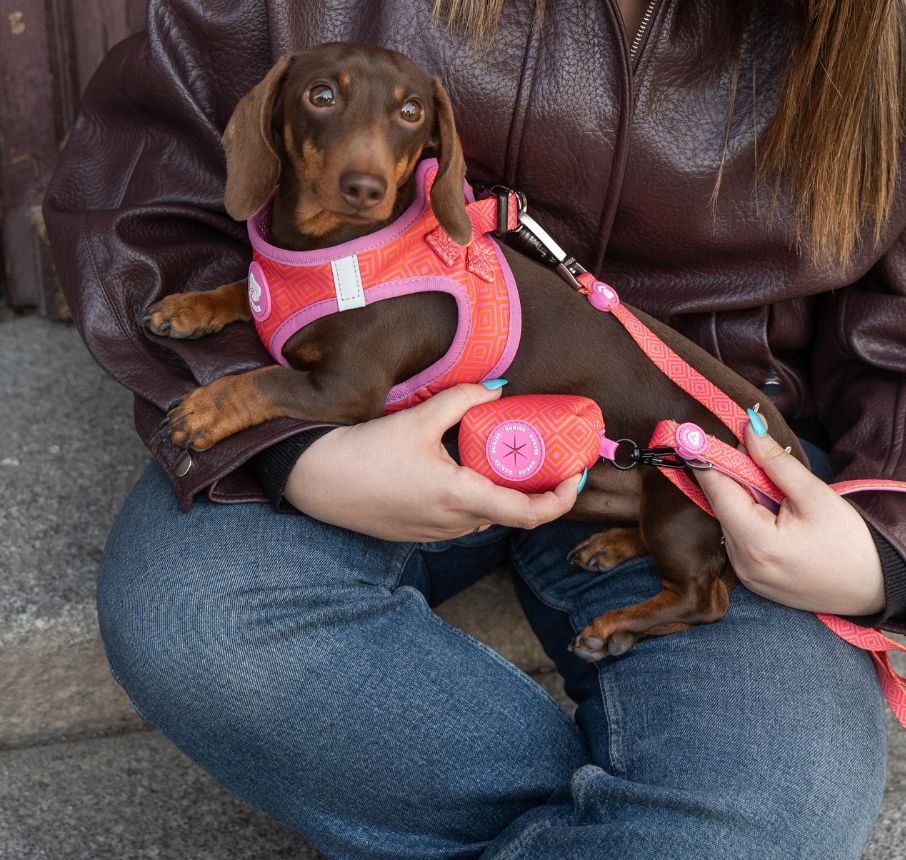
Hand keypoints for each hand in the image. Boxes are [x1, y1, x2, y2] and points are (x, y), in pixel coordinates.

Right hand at [283, 382, 583, 540]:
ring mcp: (434, 533)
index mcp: (460, 497)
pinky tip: (462, 468)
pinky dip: (473, 496)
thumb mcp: (419, 418)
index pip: (528, 513)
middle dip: (529, 485)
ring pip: (483, 514)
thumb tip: (499, 386)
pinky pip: (459, 518)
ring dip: (499, 490)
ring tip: (502, 455)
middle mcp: (453, 523)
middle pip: (508, 511)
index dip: (560, 499)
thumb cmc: (366, 451)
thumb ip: (464, 400)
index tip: (574, 476)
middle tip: (540, 452)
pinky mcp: (417, 533)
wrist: (316, 479)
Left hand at [695, 416, 886, 616]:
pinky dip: (748, 517)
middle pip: (721, 503)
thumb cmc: (849, 541)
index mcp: (756, 543)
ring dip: (742, 496)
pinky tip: (774, 511)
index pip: (716, 489)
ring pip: (728, 519)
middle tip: (749, 449)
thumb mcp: (814, 494)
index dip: (706, 457)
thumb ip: (775, 460)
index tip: (692, 431)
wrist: (874, 588)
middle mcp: (742, 563)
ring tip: (775, 489)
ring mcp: (746, 576)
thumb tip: (747, 426)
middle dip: (731, 473)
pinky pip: (738, 538)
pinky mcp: (753, 580)